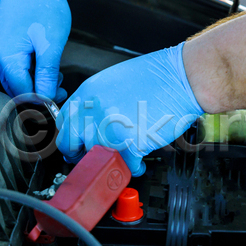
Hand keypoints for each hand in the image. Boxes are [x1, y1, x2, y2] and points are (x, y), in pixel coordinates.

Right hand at [0, 0, 69, 100]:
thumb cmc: (42, 5)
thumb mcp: (51, 44)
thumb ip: (47, 74)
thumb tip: (46, 98)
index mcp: (7, 58)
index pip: (22, 92)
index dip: (41, 100)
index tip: (58, 100)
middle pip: (16, 88)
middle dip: (39, 92)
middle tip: (60, 87)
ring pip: (15, 78)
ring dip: (35, 81)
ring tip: (55, 73)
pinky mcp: (2, 43)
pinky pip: (14, 66)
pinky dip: (30, 70)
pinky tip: (44, 62)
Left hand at [56, 43, 203, 175]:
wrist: (182, 77)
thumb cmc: (157, 77)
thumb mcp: (114, 81)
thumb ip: (96, 103)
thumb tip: (88, 123)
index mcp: (88, 93)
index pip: (64, 122)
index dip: (70, 137)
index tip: (76, 144)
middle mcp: (94, 110)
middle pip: (71, 144)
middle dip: (81, 156)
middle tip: (93, 158)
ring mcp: (110, 128)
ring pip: (96, 158)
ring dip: (109, 162)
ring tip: (122, 158)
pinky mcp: (129, 143)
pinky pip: (124, 166)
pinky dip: (133, 168)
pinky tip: (139, 162)